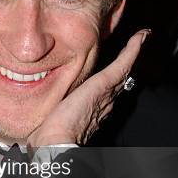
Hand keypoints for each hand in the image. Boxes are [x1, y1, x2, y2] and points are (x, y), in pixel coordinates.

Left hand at [27, 29, 149, 147]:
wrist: (56, 141)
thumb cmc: (50, 136)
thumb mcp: (51, 117)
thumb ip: (50, 112)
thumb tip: (36, 120)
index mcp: (92, 109)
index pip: (106, 90)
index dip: (113, 78)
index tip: (115, 66)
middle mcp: (105, 101)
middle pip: (120, 79)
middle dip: (129, 62)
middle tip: (138, 44)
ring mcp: (107, 92)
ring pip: (125, 68)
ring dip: (135, 52)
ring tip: (142, 37)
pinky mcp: (105, 84)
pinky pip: (124, 63)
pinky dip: (133, 49)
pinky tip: (141, 36)